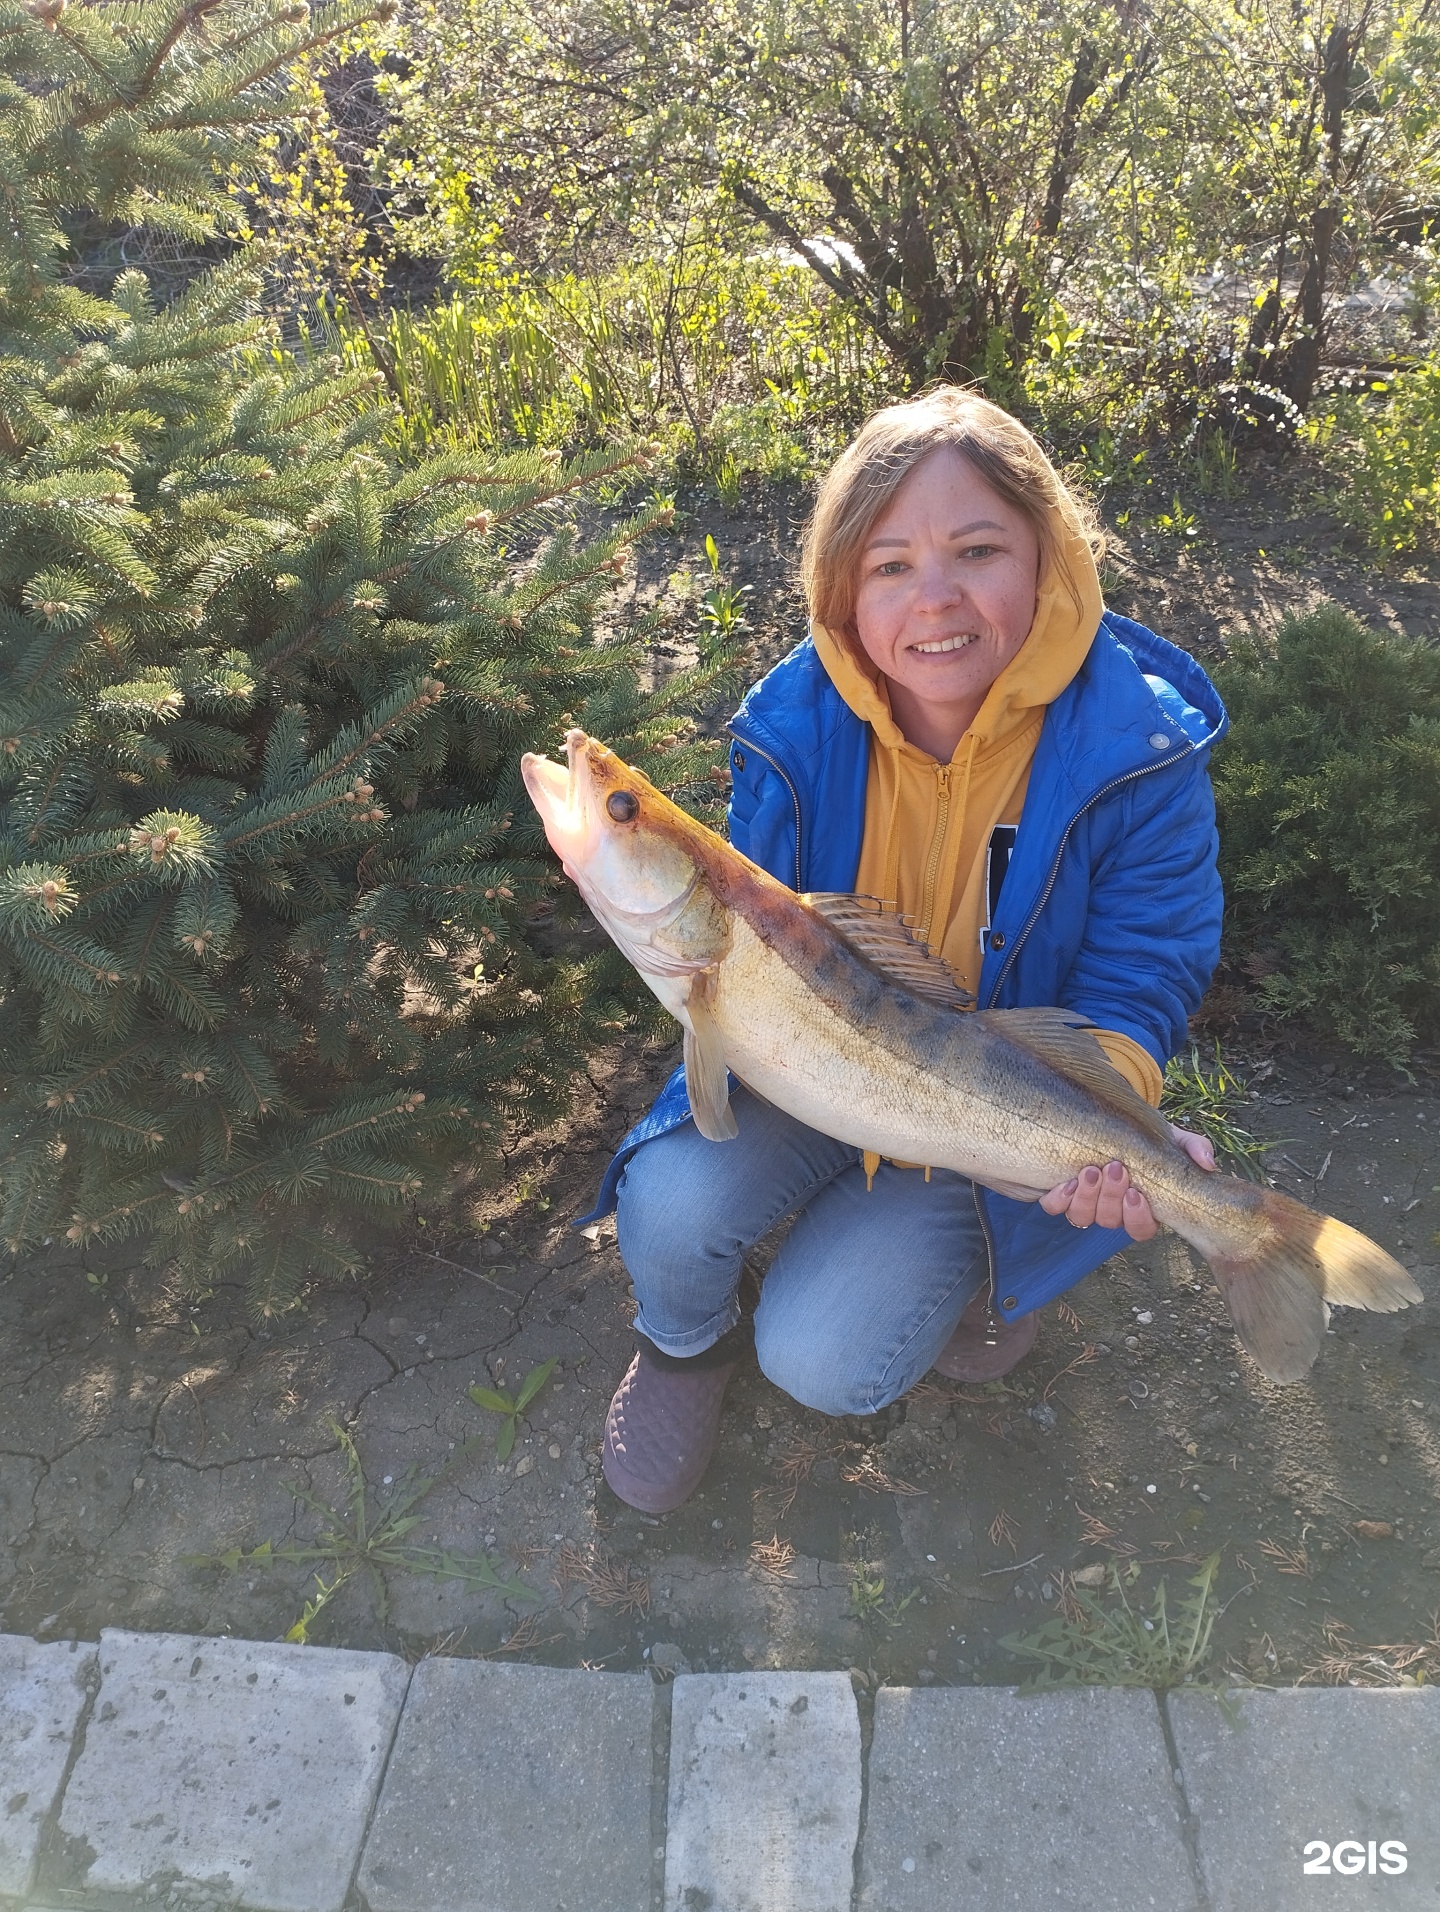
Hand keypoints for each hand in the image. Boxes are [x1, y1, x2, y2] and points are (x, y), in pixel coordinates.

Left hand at [1039, 1126, 1217, 1240]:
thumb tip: (1208, 1164)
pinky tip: (1066, 1181)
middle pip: (1110, 1222)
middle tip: (1113, 1168)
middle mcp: (1110, 1210)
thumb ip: (1193, 1147)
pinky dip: (1059, 1198)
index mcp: (1140, 1205)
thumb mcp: (1170, 1137)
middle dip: (1111, 1198)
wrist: (1106, 1117)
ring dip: (1086, 1198)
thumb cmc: (1142, 1135)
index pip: (1142, 1229)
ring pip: (1082, 1218)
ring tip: (1090, 1170)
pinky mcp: (1057, 1193)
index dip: (1138, 1217)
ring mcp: (1083, 1203)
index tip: (1137, 1192)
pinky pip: (1054, 1207)